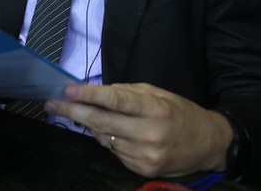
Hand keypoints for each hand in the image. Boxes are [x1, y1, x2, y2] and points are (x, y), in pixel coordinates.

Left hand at [44, 83, 232, 177]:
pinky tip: (117, 133)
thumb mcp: (156, 93)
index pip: (117, 100)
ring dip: (92, 126)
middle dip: (72, 112)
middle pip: (102, 122)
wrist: (209, 143)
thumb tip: (93, 93)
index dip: (90, 95)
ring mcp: (146, 154)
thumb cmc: (179, 112)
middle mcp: (150, 133)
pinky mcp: (143, 169)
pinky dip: (109, 140)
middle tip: (51, 104)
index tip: (68, 90)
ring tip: (89, 115)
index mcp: (155, 108)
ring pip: (104, 138)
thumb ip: (125, 92)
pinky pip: (114, 152)